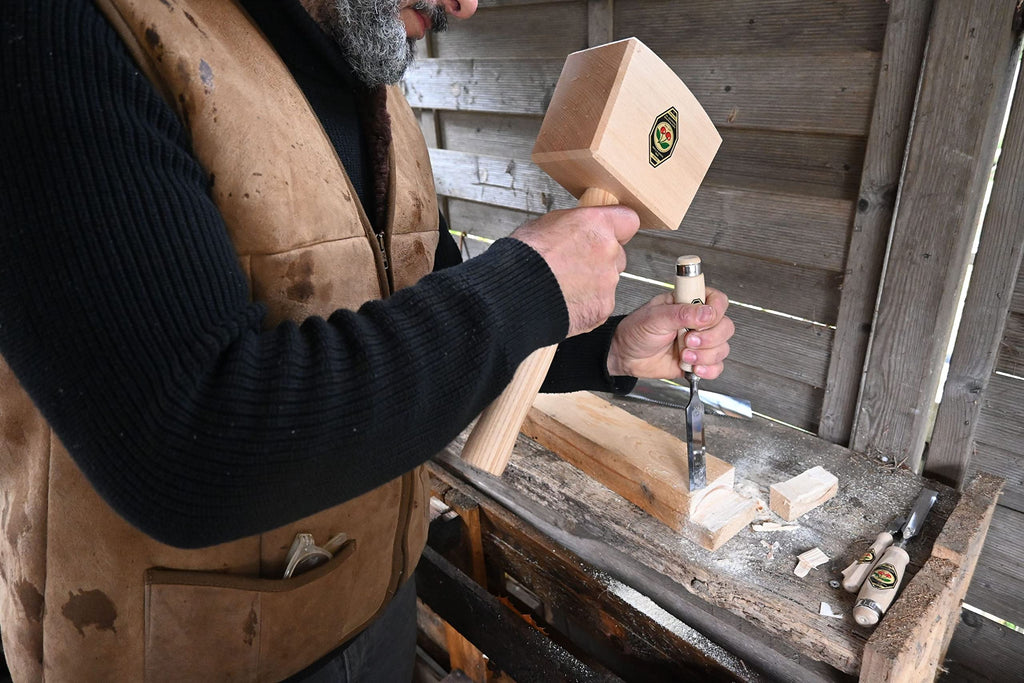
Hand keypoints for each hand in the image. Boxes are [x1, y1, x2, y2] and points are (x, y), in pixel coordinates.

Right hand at [511, 206, 639, 336]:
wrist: (513, 296)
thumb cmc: (521, 259)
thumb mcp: (544, 225)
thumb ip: (573, 226)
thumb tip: (577, 230)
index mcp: (596, 225)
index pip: (629, 220)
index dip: (618, 228)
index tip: (609, 234)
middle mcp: (608, 251)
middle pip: (617, 254)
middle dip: (601, 260)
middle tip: (575, 266)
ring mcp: (608, 282)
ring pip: (608, 281)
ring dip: (592, 284)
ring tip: (564, 288)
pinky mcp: (603, 308)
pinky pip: (600, 304)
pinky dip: (587, 305)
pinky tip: (565, 303)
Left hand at [607, 288, 733, 379]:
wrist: (626, 356)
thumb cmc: (636, 331)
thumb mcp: (655, 317)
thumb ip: (681, 314)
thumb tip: (707, 313)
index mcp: (688, 302)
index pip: (718, 301)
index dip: (716, 312)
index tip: (701, 322)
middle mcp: (698, 322)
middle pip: (725, 327)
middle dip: (709, 338)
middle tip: (688, 341)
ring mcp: (700, 342)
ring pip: (722, 348)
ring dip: (705, 355)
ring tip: (684, 356)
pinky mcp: (697, 361)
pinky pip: (716, 366)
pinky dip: (708, 370)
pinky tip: (693, 368)